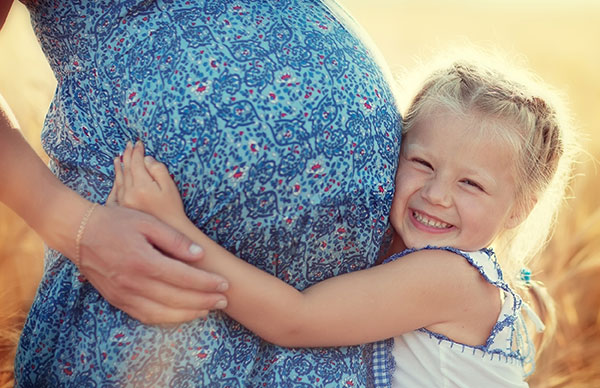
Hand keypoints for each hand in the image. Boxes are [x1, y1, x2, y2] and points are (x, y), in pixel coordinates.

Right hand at [81, 142, 228, 323]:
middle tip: (225, 300)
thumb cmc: (115, 222)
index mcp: (143, 260)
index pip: (183, 277)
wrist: (78, 232)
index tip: (225, 284)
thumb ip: (174, 239)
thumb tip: (200, 255)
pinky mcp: (117, 300)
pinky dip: (166, 319)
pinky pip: (145, 316)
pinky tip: (181, 314)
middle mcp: (133, 282)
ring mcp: (123, 295)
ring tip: (208, 309)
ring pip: (162, 313)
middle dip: (204, 301)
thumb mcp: (147, 222)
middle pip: (176, 299)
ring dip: (188, 314)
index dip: (207, 283)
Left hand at [108, 141, 186, 229]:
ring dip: (120, 165)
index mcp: (141, 186)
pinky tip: (117, 172)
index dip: (137, 151)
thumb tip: (146, 159)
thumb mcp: (169, 186)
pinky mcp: (123, 207)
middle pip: (127, 169)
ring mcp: (124, 201)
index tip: (139, 142)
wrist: (169, 230)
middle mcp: (129, 193)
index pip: (137, 163)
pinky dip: (117, 178)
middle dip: (128, 155)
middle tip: (129, 144)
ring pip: (120, 178)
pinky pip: (118, 188)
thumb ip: (158, 170)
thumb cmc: (172, 207)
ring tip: (120, 155)